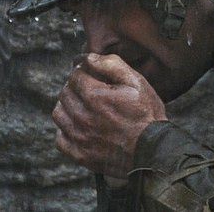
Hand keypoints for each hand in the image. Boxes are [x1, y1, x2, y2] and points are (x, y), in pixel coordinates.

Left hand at [52, 53, 166, 178]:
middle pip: (65, 93)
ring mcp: (79, 137)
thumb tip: (89, 58)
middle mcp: (82, 117)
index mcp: (95, 96)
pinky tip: (79, 127)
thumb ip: (112, 65)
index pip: (75, 75)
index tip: (89, 75)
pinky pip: (60, 139)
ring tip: (81, 107)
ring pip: (59, 114)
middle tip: (88, 91)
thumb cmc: (147, 115)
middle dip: (75, 88)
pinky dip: (66, 131)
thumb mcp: (136, 83)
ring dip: (67, 107)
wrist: (154, 151)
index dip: (82, 72)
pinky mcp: (80, 155)